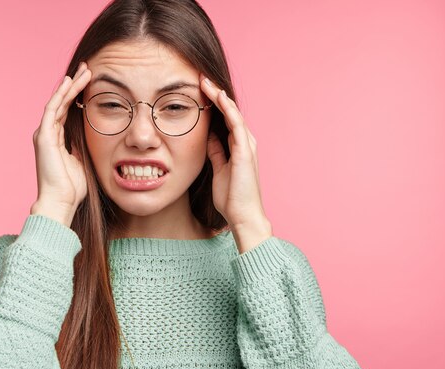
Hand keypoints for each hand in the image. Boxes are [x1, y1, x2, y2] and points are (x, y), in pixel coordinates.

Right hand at [30, 62, 91, 225]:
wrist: (60, 202)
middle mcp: (48, 133)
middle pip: (63, 102)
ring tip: (85, 71)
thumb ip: (82, 146)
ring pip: (58, 102)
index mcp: (56, 139)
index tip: (92, 83)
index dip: (78, 96)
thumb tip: (92, 136)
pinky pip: (53, 109)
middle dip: (76, 85)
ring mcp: (44, 134)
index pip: (68, 111)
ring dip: (71, 85)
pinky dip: (61, 94)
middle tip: (88, 69)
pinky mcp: (44, 136)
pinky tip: (71, 82)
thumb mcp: (82, 161)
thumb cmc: (72, 188)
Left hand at [200, 74, 272, 250]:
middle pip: (228, 111)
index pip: (224, 119)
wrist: (243, 216)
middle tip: (200, 77)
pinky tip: (218, 97)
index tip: (197, 90)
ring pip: (233, 113)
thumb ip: (216, 151)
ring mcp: (247, 145)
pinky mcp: (245, 152)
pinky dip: (227, 109)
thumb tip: (208, 136)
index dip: (212, 103)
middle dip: (215, 94)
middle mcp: (245, 142)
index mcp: (238, 146)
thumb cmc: (231, 197)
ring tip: (205, 80)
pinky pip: (236, 124)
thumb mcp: (218, 168)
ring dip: (219, 96)